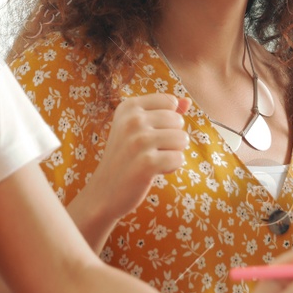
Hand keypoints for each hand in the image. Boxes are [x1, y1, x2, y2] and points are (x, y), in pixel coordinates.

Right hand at [74, 94, 190, 227]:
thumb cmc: (125, 157)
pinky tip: (151, 171)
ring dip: (171, 153)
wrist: (104, 191)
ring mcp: (139, 141)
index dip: (167, 121)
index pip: (171, 102)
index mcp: (129, 106)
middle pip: (178, 121)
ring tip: (149, 160)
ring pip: (182, 139)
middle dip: (170, 138)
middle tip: (147, 151)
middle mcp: (132, 120)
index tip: (147, 133)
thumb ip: (164, 111)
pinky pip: (178, 159)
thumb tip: (188, 101)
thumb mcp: (137, 127)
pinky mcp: (147, 163)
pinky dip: (170, 168)